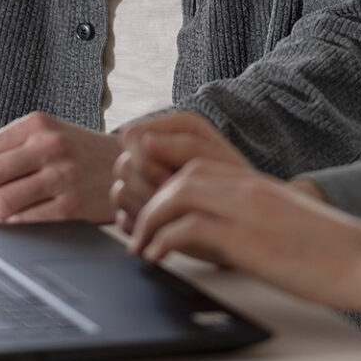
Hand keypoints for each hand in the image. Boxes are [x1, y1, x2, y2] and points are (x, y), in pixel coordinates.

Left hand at [0, 112, 123, 224]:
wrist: (128, 165)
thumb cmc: (79, 154)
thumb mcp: (47, 137)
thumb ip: (9, 153)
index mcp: (34, 125)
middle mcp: (48, 146)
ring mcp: (62, 175)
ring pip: (2, 201)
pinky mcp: (73, 204)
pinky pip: (26, 220)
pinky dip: (8, 227)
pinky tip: (6, 227)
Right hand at [110, 111, 249, 231]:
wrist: (242, 222)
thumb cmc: (237, 185)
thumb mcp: (219, 161)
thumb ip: (185, 146)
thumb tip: (145, 140)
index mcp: (169, 131)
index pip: (132, 136)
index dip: (147, 159)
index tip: (171, 177)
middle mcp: (150, 154)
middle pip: (123, 166)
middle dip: (149, 187)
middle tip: (177, 202)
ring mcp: (140, 184)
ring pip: (119, 193)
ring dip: (145, 208)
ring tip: (174, 216)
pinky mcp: (136, 213)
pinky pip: (120, 220)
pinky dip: (139, 227)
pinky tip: (164, 229)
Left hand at [127, 160, 360, 312]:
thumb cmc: (340, 253)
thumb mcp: (289, 227)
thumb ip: (258, 222)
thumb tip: (232, 238)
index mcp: (260, 185)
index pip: (198, 163)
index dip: (165, 178)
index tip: (147, 203)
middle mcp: (252, 189)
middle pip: (183, 171)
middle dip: (150, 194)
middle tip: (136, 225)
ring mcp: (251, 210)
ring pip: (180, 191)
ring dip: (151, 216)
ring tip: (141, 245)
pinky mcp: (252, 240)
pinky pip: (191, 228)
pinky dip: (165, 240)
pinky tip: (157, 257)